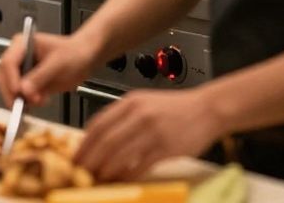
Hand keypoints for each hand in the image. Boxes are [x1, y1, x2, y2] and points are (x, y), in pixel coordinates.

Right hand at [0, 31, 100, 107]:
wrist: (86, 58)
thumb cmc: (74, 52)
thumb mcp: (58, 63)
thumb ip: (40, 76)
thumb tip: (24, 90)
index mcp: (22, 44)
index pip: (8, 62)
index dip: (11, 78)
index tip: (18, 91)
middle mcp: (19, 57)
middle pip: (4, 76)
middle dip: (12, 92)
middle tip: (22, 104)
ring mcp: (23, 71)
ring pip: (10, 88)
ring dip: (20, 99)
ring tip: (38, 101)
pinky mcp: (29, 84)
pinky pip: (22, 96)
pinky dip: (28, 102)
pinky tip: (42, 101)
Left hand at [74, 88, 224, 182]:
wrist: (207, 109)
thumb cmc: (175, 108)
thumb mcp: (144, 102)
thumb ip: (122, 116)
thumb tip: (99, 137)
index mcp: (130, 102)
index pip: (98, 124)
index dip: (84, 144)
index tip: (76, 156)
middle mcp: (138, 115)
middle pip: (105, 141)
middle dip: (90, 160)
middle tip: (82, 173)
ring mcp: (152, 131)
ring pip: (120, 154)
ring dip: (106, 170)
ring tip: (98, 179)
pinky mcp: (166, 147)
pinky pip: (140, 165)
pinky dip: (128, 175)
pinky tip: (122, 181)